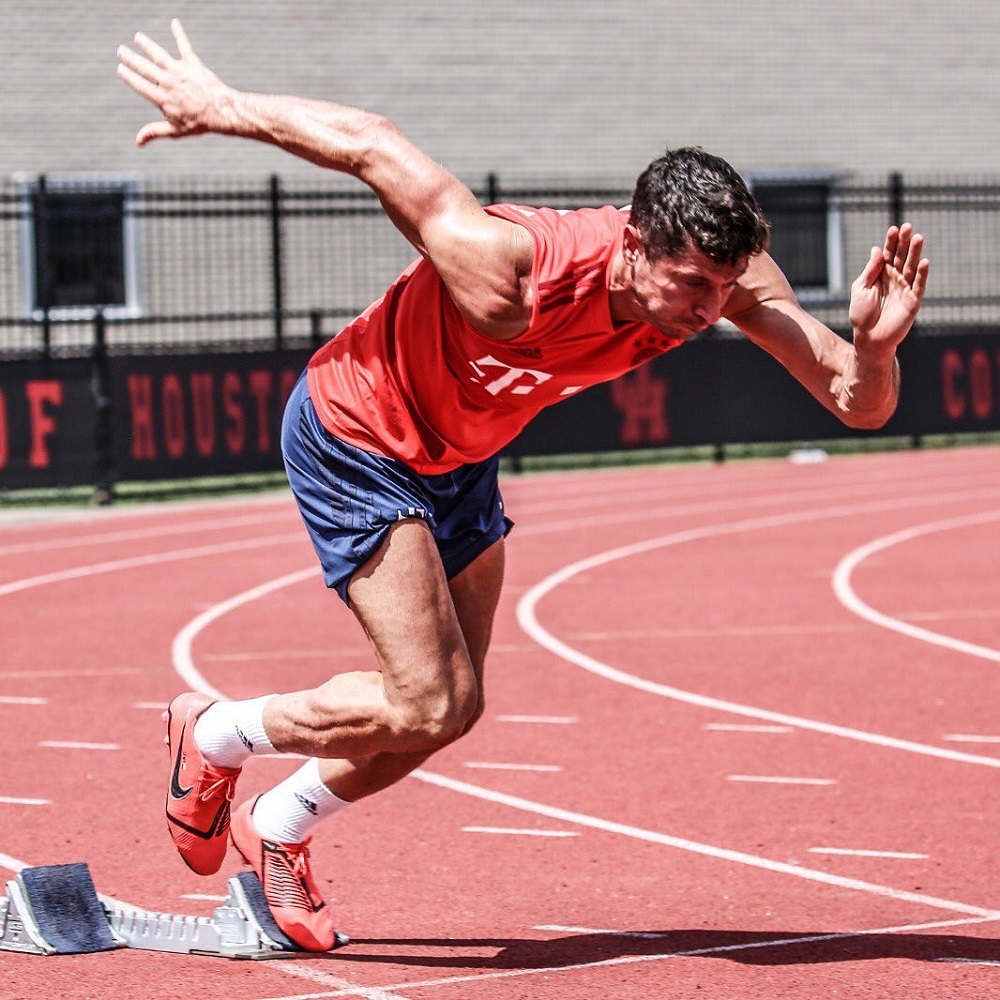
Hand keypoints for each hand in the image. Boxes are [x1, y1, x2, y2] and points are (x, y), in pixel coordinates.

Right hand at [117, 20, 231, 145]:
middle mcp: (167, 82)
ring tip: (138, 37)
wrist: (221, 112)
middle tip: (121, 50)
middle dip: (132, 58)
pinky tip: (175, 22)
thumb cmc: (199, 123)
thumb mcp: (175, 131)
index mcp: (161, 98)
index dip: (129, 77)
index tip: (120, 69)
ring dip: (147, 45)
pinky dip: (179, 33)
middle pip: (145, 67)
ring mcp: (179, 71)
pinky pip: (184, 45)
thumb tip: (137, 142)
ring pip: (159, 54)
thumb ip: (155, 132)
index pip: (140, 85)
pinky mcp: (192, 63)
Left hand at [848, 224, 929, 356]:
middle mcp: (895, 279)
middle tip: (908, 227)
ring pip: (912, 268)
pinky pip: (919, 286)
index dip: (891, 242)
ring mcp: (905, 289)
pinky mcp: (913, 301)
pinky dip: (922, 274)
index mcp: (881, 275)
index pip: (888, 254)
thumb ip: (870, 270)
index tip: (894, 229)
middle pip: (901, 257)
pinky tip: (924, 262)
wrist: (868, 338)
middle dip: (904, 242)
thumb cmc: (861, 315)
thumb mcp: (861, 289)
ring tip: (918, 238)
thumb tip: (876, 249)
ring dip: (915, 253)